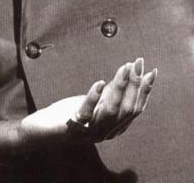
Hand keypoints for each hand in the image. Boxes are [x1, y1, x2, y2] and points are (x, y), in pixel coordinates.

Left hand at [13, 58, 155, 150]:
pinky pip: (86, 113)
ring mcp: (90, 132)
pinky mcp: (72, 128)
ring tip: (125, 68)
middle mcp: (105, 132)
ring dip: (120, 88)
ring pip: (111, 111)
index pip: (136, 110)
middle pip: (127, 110)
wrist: (41, 130)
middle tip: (138, 62)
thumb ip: (113, 91)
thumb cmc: (69, 113)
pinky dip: (93, 97)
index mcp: (114, 127)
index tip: (152, 71)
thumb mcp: (95, 99)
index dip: (145, 90)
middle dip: (136, 85)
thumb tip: (131, 70)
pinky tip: (100, 82)